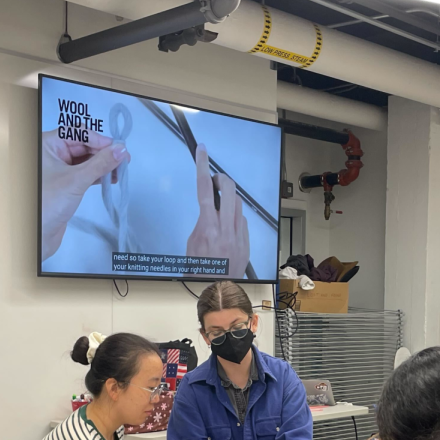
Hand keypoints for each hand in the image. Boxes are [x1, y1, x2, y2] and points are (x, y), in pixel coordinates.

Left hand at [41, 131, 129, 260]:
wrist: (38, 234)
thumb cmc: (48, 204)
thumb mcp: (77, 179)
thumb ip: (101, 163)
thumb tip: (120, 150)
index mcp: (47, 145)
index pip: (77, 133)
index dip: (98, 139)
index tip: (117, 148)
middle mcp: (51, 154)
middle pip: (83, 145)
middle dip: (104, 152)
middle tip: (123, 159)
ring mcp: (58, 169)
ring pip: (85, 160)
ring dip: (103, 164)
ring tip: (120, 170)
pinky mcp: (65, 184)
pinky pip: (85, 173)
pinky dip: (98, 174)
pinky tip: (111, 178)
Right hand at [186, 144, 249, 278]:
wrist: (217, 289)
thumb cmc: (199, 270)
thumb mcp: (191, 244)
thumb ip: (201, 223)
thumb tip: (209, 211)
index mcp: (208, 227)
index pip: (204, 189)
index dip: (202, 166)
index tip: (202, 151)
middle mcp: (226, 228)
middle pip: (228, 189)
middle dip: (221, 179)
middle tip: (215, 181)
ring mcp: (239, 235)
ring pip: (238, 204)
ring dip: (229, 198)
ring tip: (220, 205)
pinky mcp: (247, 242)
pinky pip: (242, 221)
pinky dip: (235, 217)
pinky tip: (227, 225)